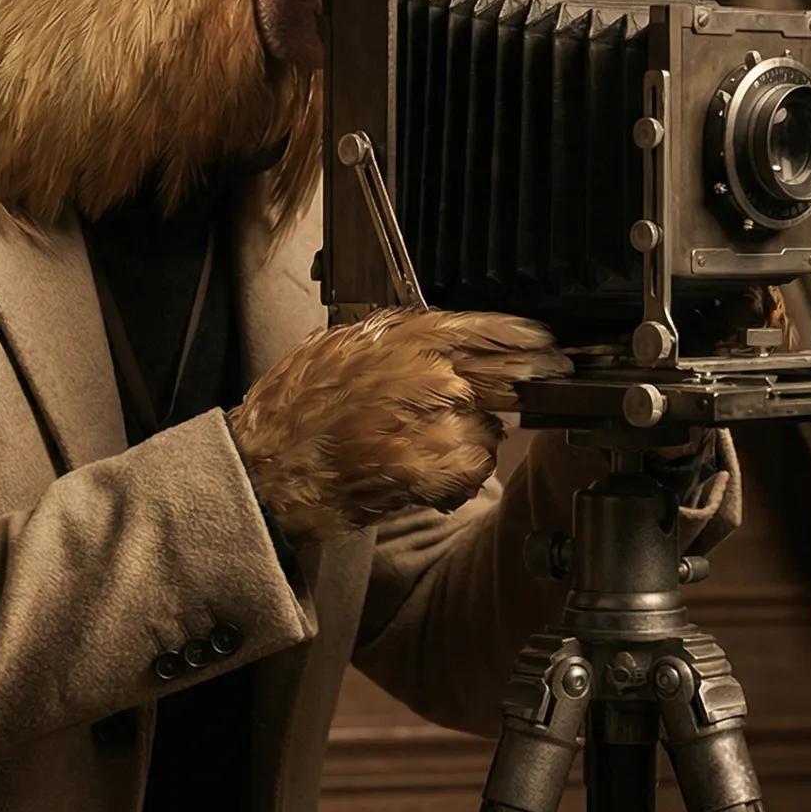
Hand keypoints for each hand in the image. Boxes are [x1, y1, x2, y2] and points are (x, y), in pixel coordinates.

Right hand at [228, 308, 568, 539]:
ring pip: (489, 430)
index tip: (547, 347)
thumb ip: (399, 345)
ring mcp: (426, 419)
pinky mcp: (424, 466)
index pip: (486, 328)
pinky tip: (426, 483)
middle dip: (522, 387)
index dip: (524, 339)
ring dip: (470, 446)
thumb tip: (448, 351)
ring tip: (424, 453)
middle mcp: (423, 369)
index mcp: (402, 335)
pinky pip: (471, 472)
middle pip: (506, 375)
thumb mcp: (342, 348)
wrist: (263, 468)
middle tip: (532, 393)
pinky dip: (454, 483)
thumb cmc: (292, 413)